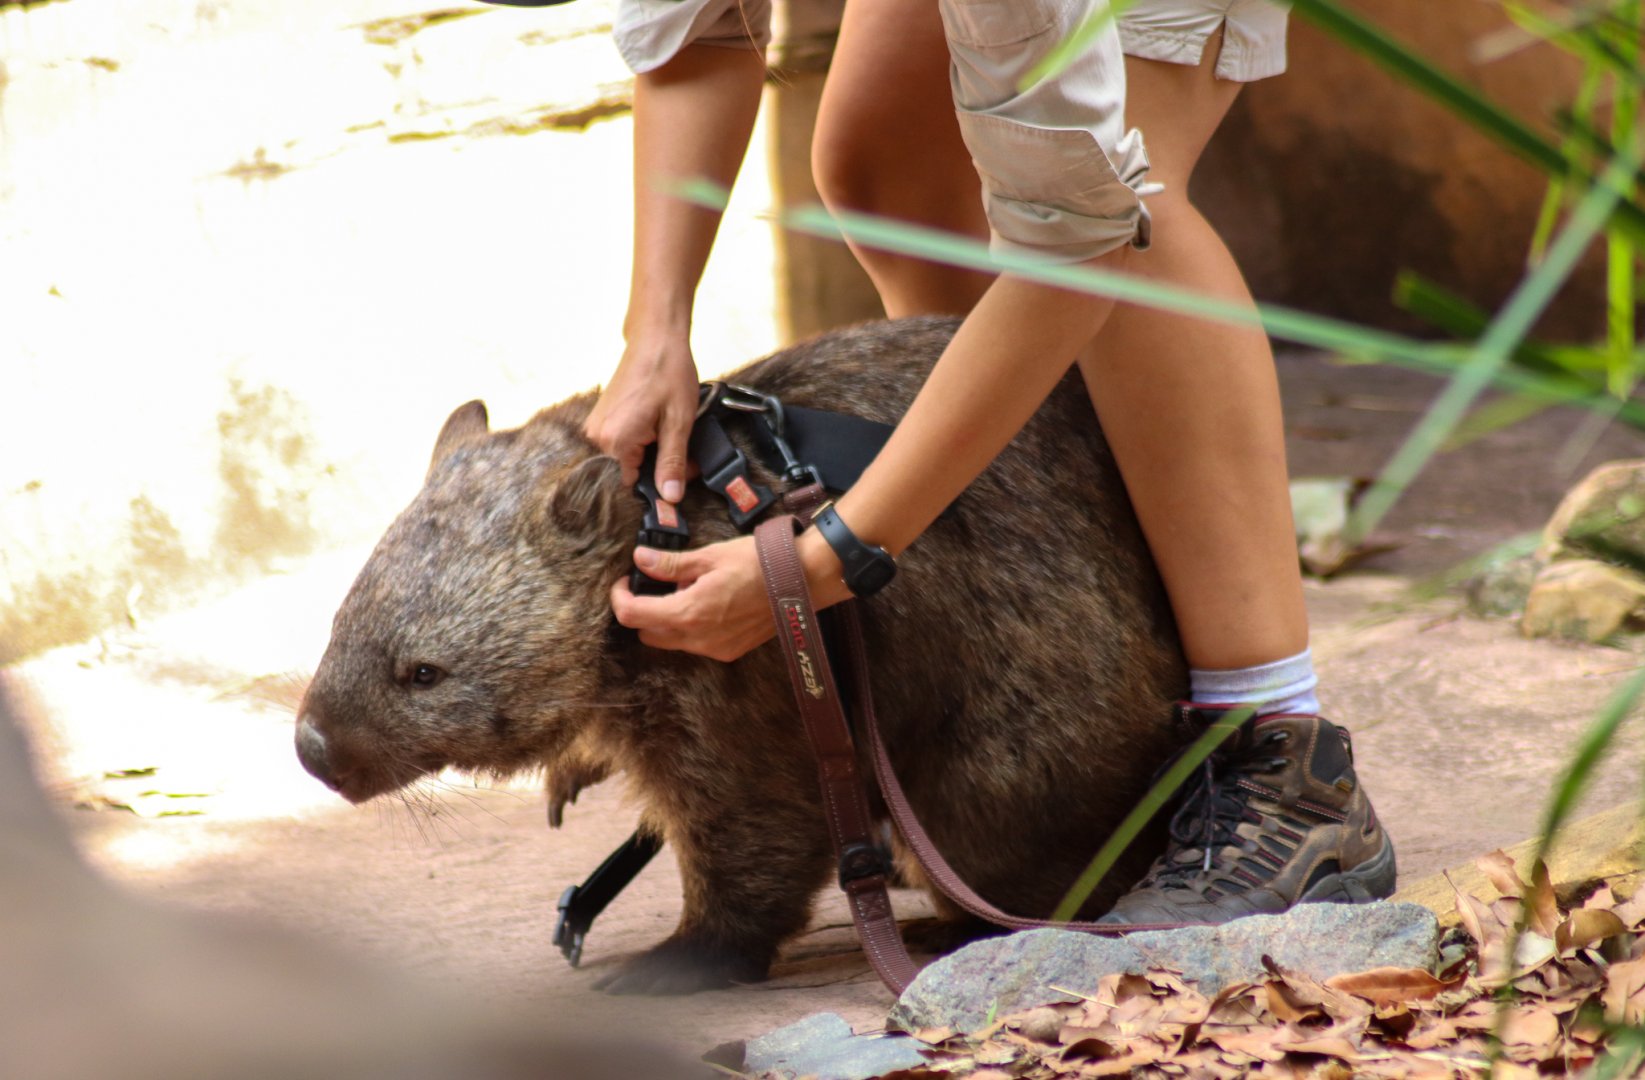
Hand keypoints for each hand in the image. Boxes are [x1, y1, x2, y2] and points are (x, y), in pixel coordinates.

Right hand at [583, 336, 699, 498]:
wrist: (655, 339)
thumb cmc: (669, 373)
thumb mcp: (679, 422)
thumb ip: (673, 462)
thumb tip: (671, 498)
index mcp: (616, 441)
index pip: (634, 485)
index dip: (662, 482)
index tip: (684, 470)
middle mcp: (597, 437)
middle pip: (628, 472)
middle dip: (657, 466)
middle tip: (683, 448)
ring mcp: (595, 427)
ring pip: (625, 458)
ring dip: (649, 452)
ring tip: (667, 430)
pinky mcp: (600, 418)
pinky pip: (620, 443)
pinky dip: (640, 440)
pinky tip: (655, 424)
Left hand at [610, 537, 772, 661]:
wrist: (803, 581)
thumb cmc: (758, 563)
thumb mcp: (710, 556)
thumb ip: (671, 563)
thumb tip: (640, 559)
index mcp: (689, 612)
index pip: (632, 615)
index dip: (619, 597)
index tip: (624, 580)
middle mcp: (698, 638)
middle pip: (648, 634)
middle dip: (642, 611)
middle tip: (653, 584)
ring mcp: (715, 649)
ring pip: (671, 641)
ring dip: (667, 619)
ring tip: (687, 589)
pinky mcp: (730, 651)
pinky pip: (696, 644)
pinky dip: (690, 626)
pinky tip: (708, 602)